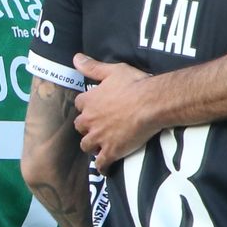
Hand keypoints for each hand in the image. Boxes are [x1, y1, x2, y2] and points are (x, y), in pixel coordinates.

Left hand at [72, 55, 159, 170]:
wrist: (151, 103)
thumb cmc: (135, 84)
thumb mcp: (113, 70)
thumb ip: (93, 67)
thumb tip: (75, 58)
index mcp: (89, 101)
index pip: (79, 104)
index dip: (87, 106)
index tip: (93, 107)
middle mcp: (90, 120)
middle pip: (80, 127)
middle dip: (86, 127)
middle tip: (97, 127)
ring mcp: (99, 137)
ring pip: (87, 146)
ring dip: (92, 145)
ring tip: (100, 145)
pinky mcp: (111, 151)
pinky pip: (101, 164)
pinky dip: (102, 166)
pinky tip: (105, 168)